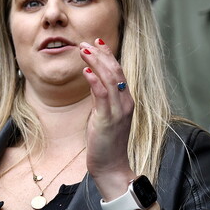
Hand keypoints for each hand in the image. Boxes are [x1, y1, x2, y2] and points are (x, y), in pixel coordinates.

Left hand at [78, 39, 134, 186]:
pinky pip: (102, 96)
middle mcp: (125, 103)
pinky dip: (94, 82)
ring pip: (110, 79)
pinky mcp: (108, 120)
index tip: (97, 41)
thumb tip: (92, 80)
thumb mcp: (103, 114)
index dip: (108, 55)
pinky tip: (85, 72)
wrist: (112, 167)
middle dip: (101, 54)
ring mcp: (118, 111)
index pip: (119, 71)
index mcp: (126, 101)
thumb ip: (100, 97)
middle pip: (116, 71)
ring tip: (83, 50)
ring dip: (96, 63)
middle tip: (86, 42)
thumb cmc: (106, 142)